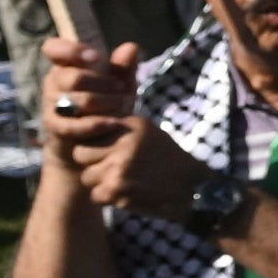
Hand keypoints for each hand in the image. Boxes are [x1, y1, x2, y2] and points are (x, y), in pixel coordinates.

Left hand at [43, 33, 198, 212]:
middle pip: (82, 152)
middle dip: (95, 163)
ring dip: (101, 183)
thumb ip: (121, 113)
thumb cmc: (168, 160)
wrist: (195, 190)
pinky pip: (95, 194)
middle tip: (117, 169)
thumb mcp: (147, 131)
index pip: (91, 129)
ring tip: (126, 182)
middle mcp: (125, 141)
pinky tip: (128, 195)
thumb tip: (108, 77)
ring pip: (87, 176)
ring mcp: (121, 165)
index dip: (97, 142)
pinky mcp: (117, 189)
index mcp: (132, 124)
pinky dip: (108, 199)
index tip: (108, 150)